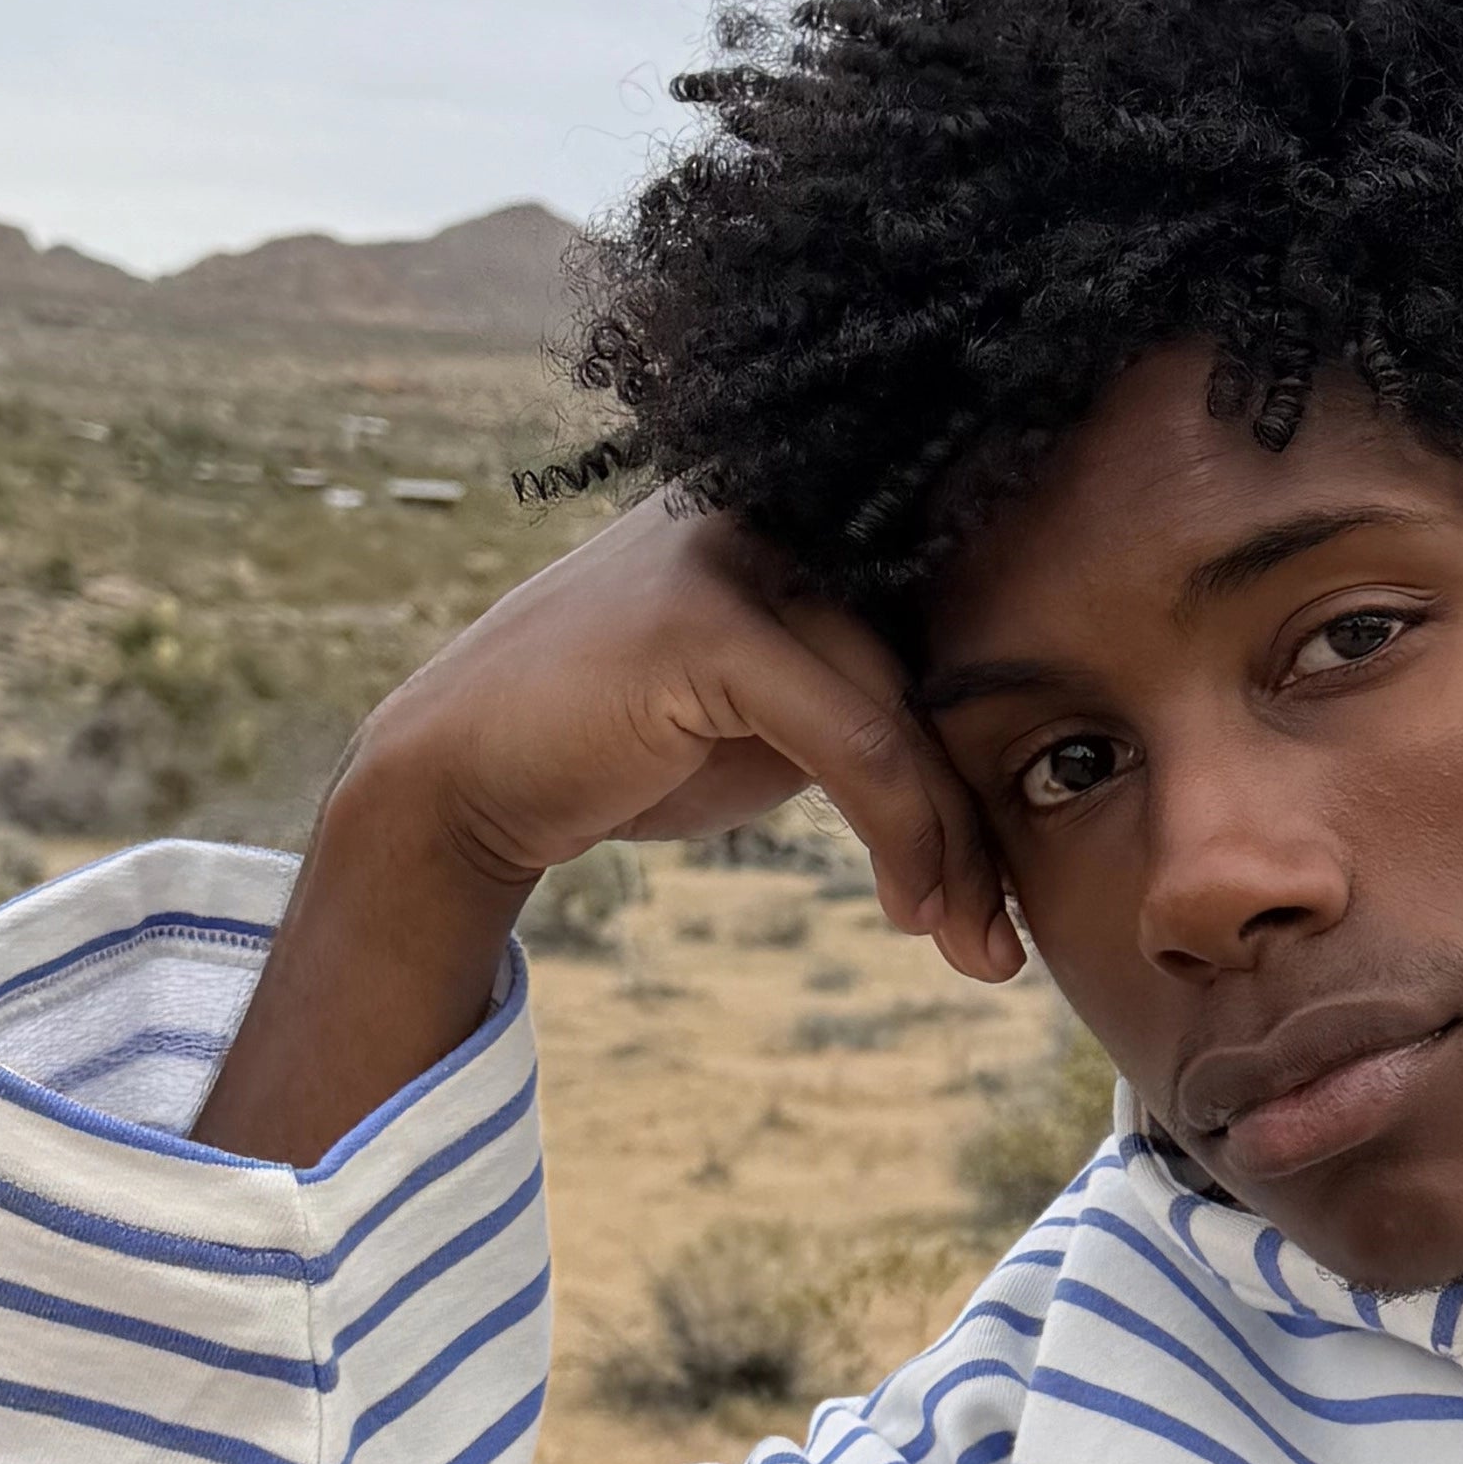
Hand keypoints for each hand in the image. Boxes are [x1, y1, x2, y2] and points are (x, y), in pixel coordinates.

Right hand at [192, 497, 1017, 1164]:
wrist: (456, 777)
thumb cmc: (615, 751)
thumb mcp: (763, 723)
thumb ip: (858, 709)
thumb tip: (989, 767)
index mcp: (793, 520)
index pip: (930, 635)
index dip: (981, 760)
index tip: (1007, 883)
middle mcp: (773, 515)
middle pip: (930, 674)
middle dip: (978, 819)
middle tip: (1001, 940)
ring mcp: (736, 556)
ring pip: (902, 712)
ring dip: (951, 847)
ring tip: (973, 949)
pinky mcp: (708, 623)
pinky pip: (852, 740)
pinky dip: (899, 833)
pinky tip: (907, 910)